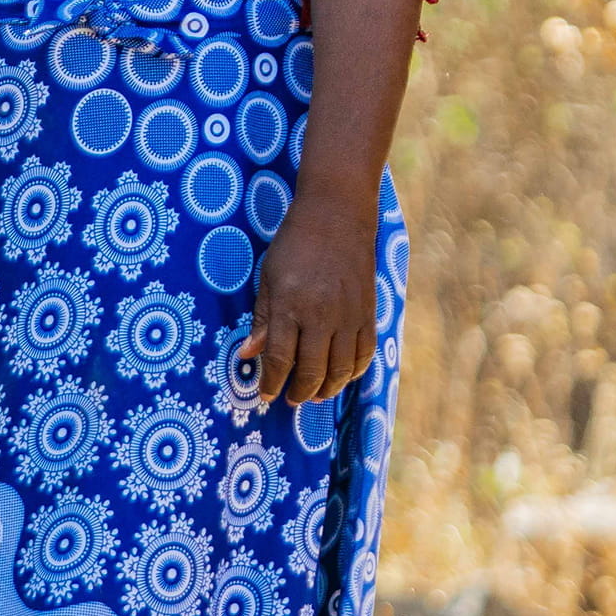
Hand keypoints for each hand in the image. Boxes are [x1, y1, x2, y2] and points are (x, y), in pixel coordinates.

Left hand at [238, 192, 379, 403]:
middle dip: (299, 392)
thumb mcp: (268, 278)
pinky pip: (364, 355)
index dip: (271, 383)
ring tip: (314, 394)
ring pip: (340, 370)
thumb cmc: (294, 245)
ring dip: (326, 389)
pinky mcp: (368, 314)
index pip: (279, 359)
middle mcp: (321, 316)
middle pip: (311, 371)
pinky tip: (340, 376)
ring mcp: (348, 317)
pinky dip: (353, 372)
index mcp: (290, 306)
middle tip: (291, 399)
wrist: (337, 216)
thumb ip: (262, 319)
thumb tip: (247, 354)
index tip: (265, 396)